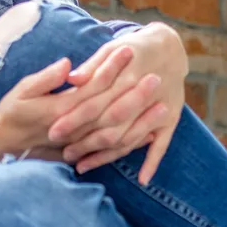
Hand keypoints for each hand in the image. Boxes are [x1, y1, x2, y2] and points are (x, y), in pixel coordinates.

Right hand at [0, 46, 162, 160]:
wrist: (2, 143)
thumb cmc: (12, 111)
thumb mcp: (22, 90)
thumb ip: (46, 79)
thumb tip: (69, 66)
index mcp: (59, 109)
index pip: (92, 87)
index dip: (111, 68)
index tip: (129, 50)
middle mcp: (73, 130)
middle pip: (110, 112)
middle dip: (135, 96)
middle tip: (157, 77)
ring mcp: (79, 145)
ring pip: (116, 136)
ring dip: (140, 122)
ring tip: (164, 106)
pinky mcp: (83, 154)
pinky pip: (112, 152)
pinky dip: (133, 145)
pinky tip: (152, 134)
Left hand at [48, 23, 187, 183]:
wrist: (171, 46)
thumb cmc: (133, 48)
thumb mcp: (111, 49)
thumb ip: (92, 65)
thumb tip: (72, 79)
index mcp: (125, 77)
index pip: (94, 103)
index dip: (73, 119)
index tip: (53, 131)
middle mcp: (142, 96)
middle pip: (110, 126)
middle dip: (85, 143)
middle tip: (65, 154)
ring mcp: (160, 109)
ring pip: (130, 139)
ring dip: (106, 156)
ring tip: (82, 166)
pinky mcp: (172, 118)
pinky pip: (162, 144)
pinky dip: (153, 162)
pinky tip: (142, 180)